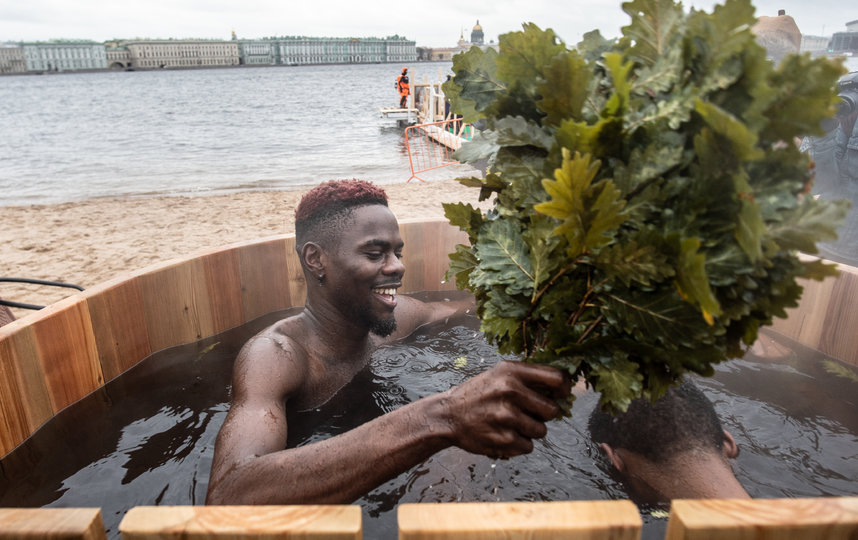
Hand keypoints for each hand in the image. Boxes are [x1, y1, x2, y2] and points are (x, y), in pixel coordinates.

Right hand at [441, 361, 569, 458]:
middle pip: (552, 410)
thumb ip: (528, 378)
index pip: (556, 378)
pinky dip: (519, 444)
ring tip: (510, 424)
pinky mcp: (503, 438)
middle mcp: (510, 391)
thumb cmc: (478, 394)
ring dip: (530, 431)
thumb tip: (564, 388)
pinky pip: (528, 446)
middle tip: (528, 413)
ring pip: (541, 431)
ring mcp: (506, 416)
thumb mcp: (500, 374)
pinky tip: (503, 434)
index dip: (564, 388)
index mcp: (511, 371)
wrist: (448, 415)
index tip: (561, 394)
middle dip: (544, 415)